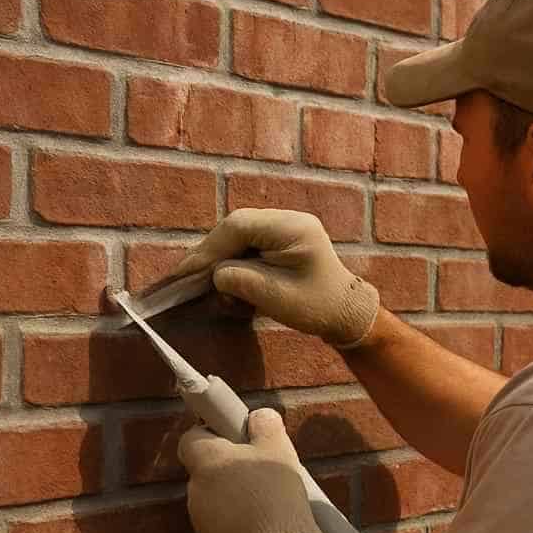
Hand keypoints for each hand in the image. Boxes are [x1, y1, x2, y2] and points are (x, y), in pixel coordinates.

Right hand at [166, 209, 378, 347]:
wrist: (346, 313)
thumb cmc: (317, 307)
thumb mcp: (276, 298)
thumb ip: (241, 280)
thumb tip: (214, 273)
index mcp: (292, 228)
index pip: (239, 226)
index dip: (209, 247)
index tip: (187, 271)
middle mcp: (289, 219)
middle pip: (237, 227)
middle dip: (211, 251)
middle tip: (187, 277)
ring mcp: (285, 227)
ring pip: (239, 234)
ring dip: (221, 256)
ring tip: (202, 280)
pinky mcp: (281, 239)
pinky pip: (249, 242)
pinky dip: (233, 259)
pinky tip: (223, 278)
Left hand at [178, 408, 335, 532]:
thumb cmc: (275, 493)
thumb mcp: (278, 449)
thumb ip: (265, 425)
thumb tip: (259, 416)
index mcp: (207, 461)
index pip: (190, 439)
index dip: (208, 435)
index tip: (231, 438)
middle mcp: (195, 489)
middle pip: (204, 470)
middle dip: (226, 469)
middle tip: (256, 470)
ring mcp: (199, 519)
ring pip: (212, 498)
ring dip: (230, 496)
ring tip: (263, 500)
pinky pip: (219, 524)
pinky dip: (234, 521)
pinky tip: (260, 523)